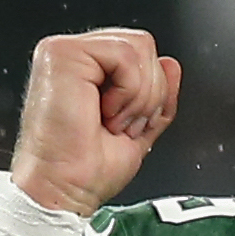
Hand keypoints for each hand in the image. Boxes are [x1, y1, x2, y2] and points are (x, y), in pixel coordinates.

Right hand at [9, 28, 182, 214]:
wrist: (64, 190)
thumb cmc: (87, 171)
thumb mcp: (139, 128)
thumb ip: (157, 95)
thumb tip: (172, 64)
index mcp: (88, 71)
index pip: (140, 54)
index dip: (151, 91)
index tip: (129, 127)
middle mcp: (75, 57)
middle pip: (143, 45)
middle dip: (149, 94)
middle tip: (121, 126)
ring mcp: (65, 52)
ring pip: (139, 47)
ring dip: (139, 96)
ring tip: (112, 121)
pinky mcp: (62, 53)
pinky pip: (126, 55)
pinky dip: (129, 92)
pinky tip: (105, 113)